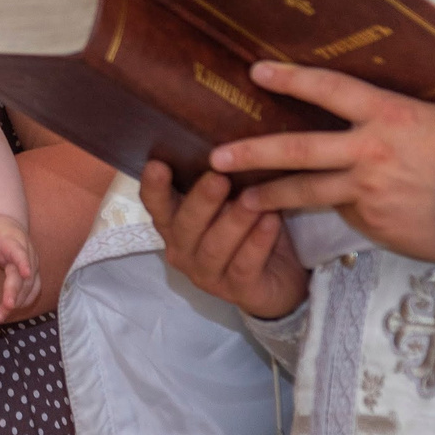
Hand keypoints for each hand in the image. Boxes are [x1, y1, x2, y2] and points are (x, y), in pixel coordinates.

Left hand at [0, 214, 39, 322]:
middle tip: (4, 309)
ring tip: (1, 315)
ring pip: (31, 286)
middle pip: (24, 277)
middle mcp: (28, 255)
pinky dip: (25, 301)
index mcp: (14, 243)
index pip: (20, 253)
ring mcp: (33, 265)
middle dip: (15, 293)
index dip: (24, 263)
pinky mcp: (34, 274)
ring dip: (19, 302)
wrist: (6, 226)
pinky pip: (34, 289)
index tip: (26, 274)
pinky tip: (12, 310)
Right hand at [142, 161, 309, 318]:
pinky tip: (272, 222)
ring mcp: (208, 275)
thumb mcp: (233, 201)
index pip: (156, 206)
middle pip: (184, 227)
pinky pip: (244, 266)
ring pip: (214, 248)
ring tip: (253, 199)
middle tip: (218, 178)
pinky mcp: (238, 292)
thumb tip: (228, 142)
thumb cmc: (250, 229)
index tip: (157, 164)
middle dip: (201, 202)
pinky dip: (257, 242)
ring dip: (234, 221)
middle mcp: (183, 251)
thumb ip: (222, 179)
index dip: (153, 187)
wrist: (281, 278)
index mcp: (176, 225)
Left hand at [211, 61, 434, 261]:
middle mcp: (372, 151)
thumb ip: (390, 116)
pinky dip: (334, 209)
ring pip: (306, 191)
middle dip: (253, 152)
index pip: (331, 90)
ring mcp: (369, 190)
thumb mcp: (434, 120)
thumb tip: (357, 108)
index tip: (258, 70)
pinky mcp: (372, 222)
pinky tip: (339, 208)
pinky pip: (343, 212)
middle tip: (216, 156)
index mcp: (390, 115)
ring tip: (242, 200)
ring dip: (269, 196)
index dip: (292, 78)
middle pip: (299, 149)